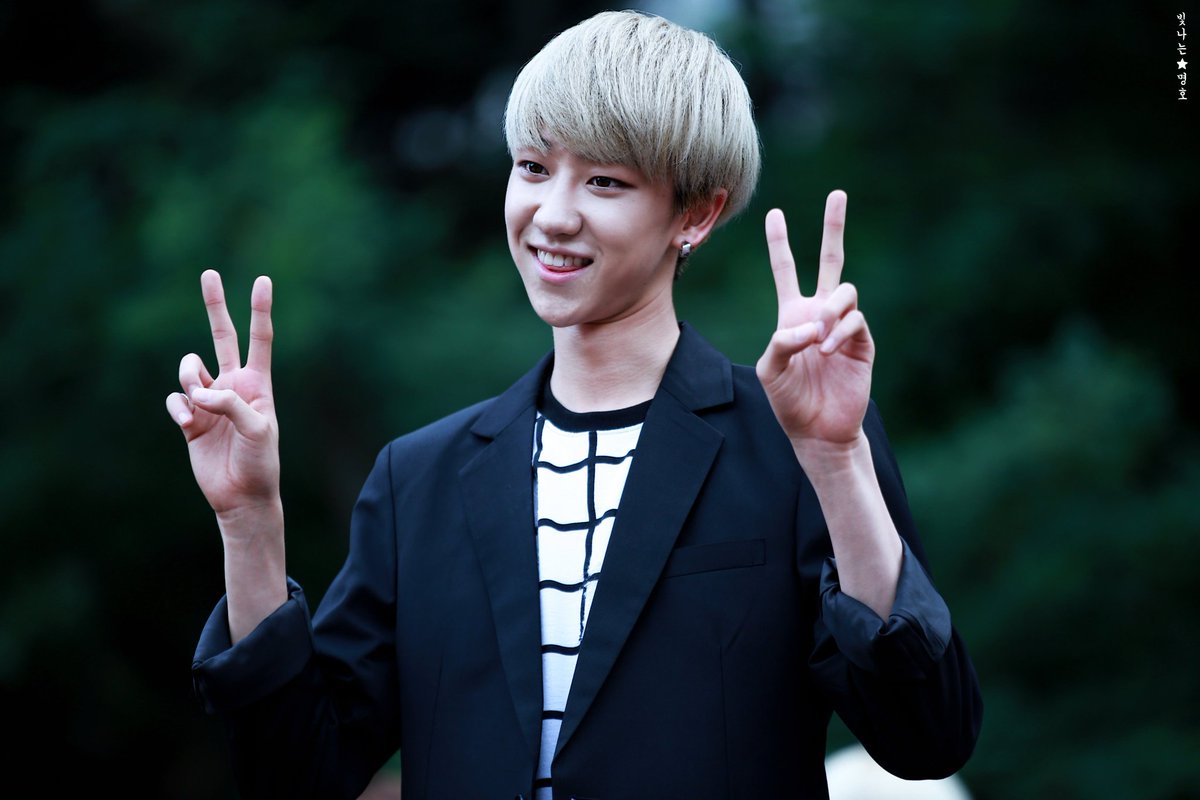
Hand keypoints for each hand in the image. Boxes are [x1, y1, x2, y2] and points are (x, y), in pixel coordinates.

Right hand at [165, 270, 279, 518]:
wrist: (241, 496)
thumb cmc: (261, 462)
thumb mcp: (257, 429)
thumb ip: (231, 403)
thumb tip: (198, 390)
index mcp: (257, 384)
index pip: (260, 340)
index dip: (260, 310)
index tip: (263, 280)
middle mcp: (232, 386)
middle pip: (221, 336)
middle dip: (215, 306)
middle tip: (210, 273)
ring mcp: (209, 400)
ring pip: (188, 369)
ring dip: (189, 381)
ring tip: (199, 406)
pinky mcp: (190, 418)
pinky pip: (175, 399)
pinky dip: (179, 408)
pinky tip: (189, 425)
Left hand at [755, 191, 873, 451]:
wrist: (818, 430)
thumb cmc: (789, 400)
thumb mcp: (771, 369)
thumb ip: (783, 341)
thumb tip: (812, 322)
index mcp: (792, 314)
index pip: (785, 270)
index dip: (780, 243)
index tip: (774, 213)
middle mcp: (820, 313)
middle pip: (831, 260)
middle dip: (834, 226)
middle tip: (837, 193)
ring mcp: (844, 325)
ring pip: (845, 291)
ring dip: (830, 310)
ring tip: (819, 339)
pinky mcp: (863, 341)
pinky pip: (854, 320)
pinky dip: (839, 332)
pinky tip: (827, 350)